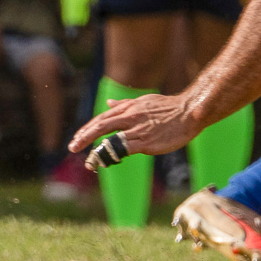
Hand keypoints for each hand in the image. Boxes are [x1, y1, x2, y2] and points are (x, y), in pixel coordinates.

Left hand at [67, 91, 200, 157]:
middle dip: (84, 137)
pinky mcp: (145, 141)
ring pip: (109, 138)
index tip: (77, 138)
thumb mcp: (143, 101)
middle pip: (100, 126)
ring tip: (86, 159)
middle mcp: (129, 116)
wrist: (188, 112)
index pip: (101, 118)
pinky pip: (124, 148)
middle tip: (72, 147)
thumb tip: (109, 104)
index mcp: (128, 108)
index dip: (87, 129)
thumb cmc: (168, 107)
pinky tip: (105, 160)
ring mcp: (137, 129)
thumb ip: (124, 104)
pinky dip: (112, 153)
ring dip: (95, 149)